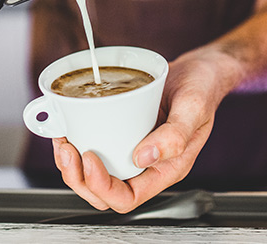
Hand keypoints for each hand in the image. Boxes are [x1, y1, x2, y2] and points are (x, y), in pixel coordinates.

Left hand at [52, 48, 232, 212]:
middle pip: (103, 192)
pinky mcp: (121, 133)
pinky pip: (95, 149)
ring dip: (72, 165)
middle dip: (79, 177)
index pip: (127, 198)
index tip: (90, 157)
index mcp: (165, 169)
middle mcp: (146, 165)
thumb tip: (143, 158)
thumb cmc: (202, 88)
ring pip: (94, 175)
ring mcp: (131, 150)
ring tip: (63, 140)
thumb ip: (175, 136)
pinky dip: (76, 142)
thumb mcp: (194, 107)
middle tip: (68, 149)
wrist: (200, 69)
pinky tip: (69, 128)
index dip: (102, 186)